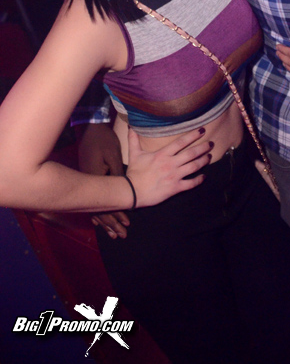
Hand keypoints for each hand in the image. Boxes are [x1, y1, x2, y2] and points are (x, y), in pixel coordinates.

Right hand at [77, 123, 129, 237]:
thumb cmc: (102, 140)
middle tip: (121, 234)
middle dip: (112, 222)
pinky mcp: (88, 178)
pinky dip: (99, 210)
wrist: (88, 129)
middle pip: (101, 208)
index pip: (109, 202)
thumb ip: (117, 172)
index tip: (126, 223)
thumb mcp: (111, 155)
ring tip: (114, 232)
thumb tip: (127, 189)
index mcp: (97, 179)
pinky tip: (101, 220)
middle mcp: (91, 184)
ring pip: (96, 205)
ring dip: (106, 219)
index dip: (117, 214)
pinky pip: (94, 198)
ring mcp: (88, 181)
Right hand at [125, 127, 211, 207]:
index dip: (193, 135)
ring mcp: (174, 176)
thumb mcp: (134, 154)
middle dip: (203, 147)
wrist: (132, 192)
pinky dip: (198, 180)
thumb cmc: (134, 173)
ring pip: (193, 167)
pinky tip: (204, 177)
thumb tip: (131, 126)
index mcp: (162, 154)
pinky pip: (190, 184)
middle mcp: (171, 163)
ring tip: (210, 156)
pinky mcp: (175, 188)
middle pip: (191, 153)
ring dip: (203, 161)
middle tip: (211, 143)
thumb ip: (134, 139)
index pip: (181, 142)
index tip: (202, 130)